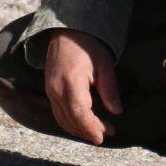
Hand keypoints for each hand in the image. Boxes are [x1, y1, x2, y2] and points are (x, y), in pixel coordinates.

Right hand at [44, 30, 122, 144]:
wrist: (67, 31)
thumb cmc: (88, 45)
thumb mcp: (105, 64)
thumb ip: (109, 89)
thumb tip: (117, 111)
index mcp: (72, 80)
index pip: (80, 112)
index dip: (92, 127)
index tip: (105, 134)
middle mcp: (57, 88)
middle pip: (71, 119)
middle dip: (89, 131)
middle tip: (107, 133)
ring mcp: (50, 90)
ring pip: (62, 119)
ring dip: (79, 129)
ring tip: (97, 131)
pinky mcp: (48, 90)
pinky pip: (57, 113)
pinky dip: (69, 122)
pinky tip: (82, 123)